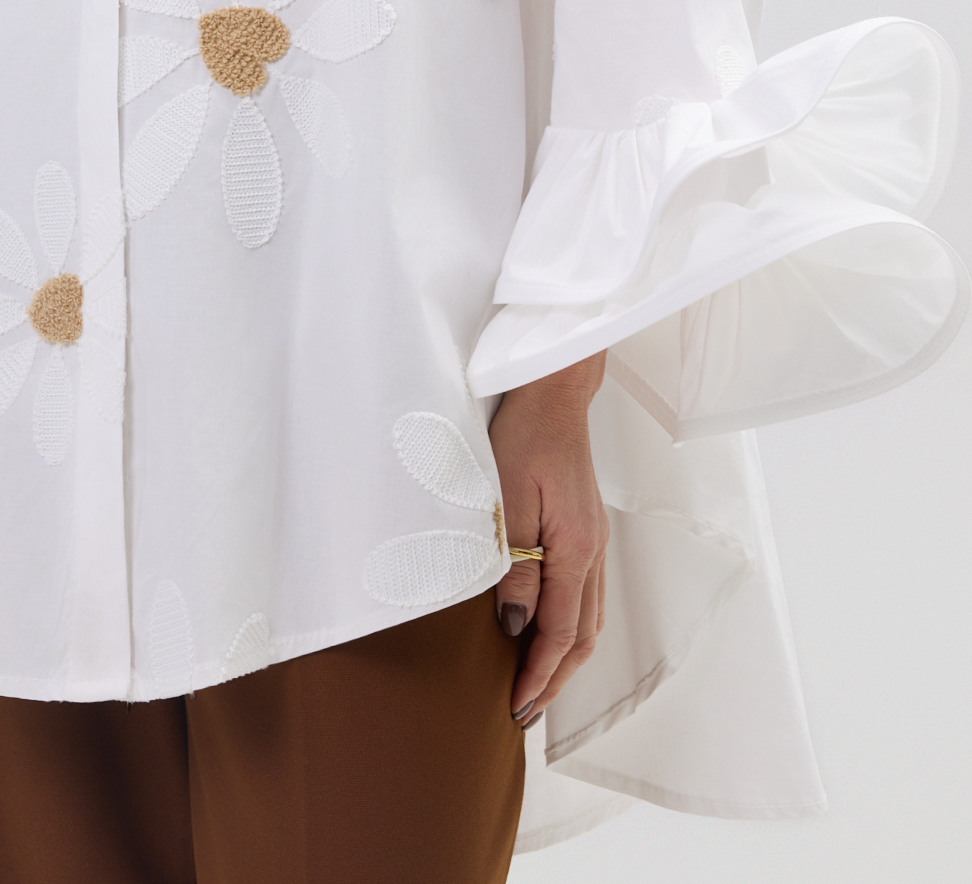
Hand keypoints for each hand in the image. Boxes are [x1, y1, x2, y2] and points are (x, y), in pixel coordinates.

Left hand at [489, 354, 608, 727]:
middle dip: (555, 678)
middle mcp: (593, 552)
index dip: (538, 674)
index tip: (517, 704)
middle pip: (583, 636)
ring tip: (536, 684)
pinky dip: (571, 626)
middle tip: (525, 710)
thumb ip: (514, 565)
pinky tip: (547, 631)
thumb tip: (514, 624)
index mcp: (576, 548)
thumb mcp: (507, 500)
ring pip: (589, 619)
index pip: (560, 632)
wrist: (553, 394)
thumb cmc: (525, 436)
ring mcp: (595, 541)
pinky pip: (586, 595)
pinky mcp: (587, 531)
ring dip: (564, 657)